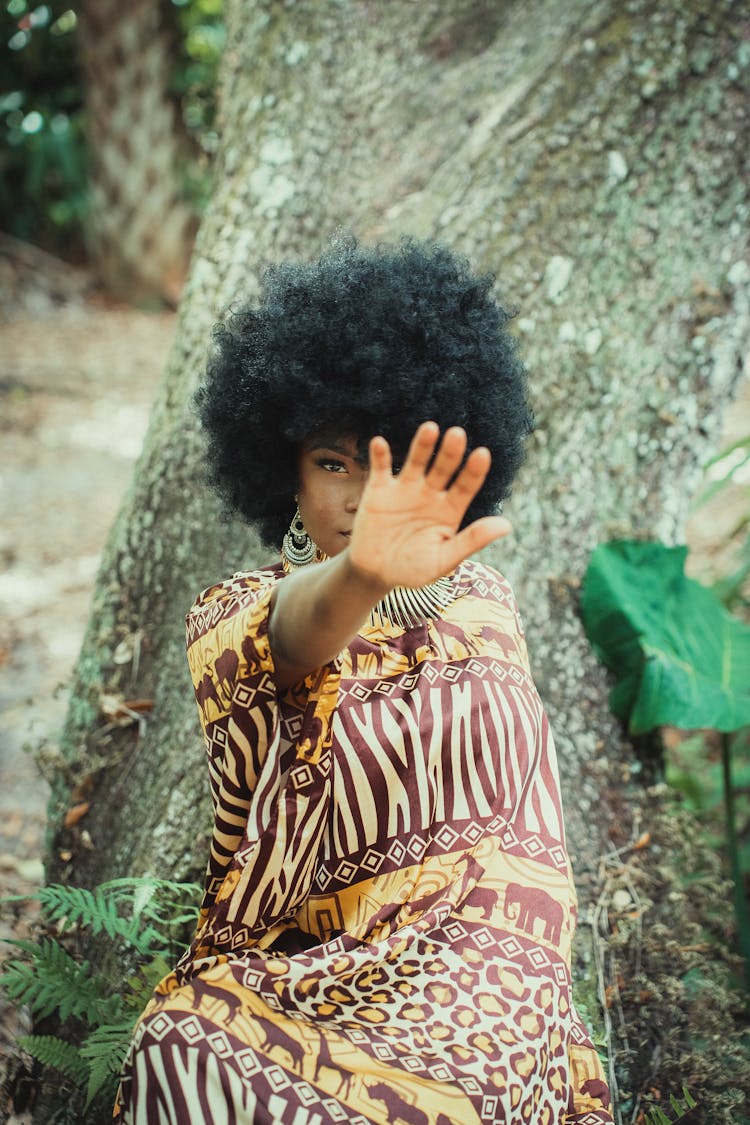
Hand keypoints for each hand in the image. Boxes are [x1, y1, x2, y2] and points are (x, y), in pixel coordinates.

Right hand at [348, 421, 510, 589]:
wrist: (374, 573)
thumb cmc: (412, 569)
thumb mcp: (443, 560)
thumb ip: (472, 540)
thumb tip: (507, 525)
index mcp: (450, 510)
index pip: (466, 486)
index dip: (474, 471)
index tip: (482, 454)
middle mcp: (431, 494)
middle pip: (444, 468)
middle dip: (451, 452)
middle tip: (458, 434)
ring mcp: (405, 489)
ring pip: (416, 462)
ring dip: (423, 446)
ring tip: (430, 429)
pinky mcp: (379, 489)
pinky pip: (381, 468)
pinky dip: (380, 456)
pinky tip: (380, 443)